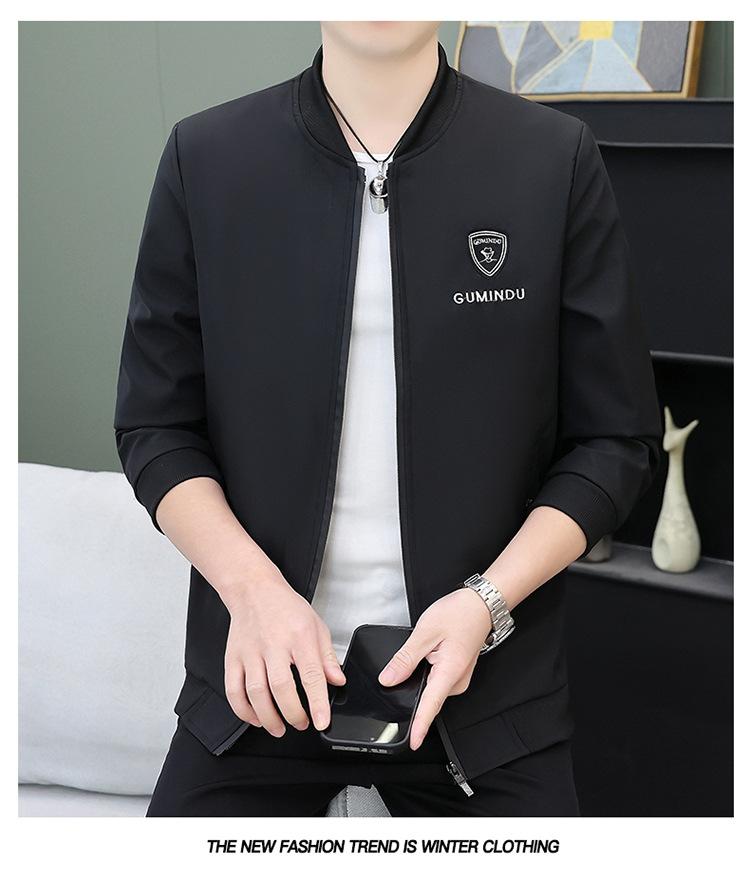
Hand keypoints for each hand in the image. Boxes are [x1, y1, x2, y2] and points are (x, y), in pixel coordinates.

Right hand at [222, 572, 345, 736]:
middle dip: (293, 714)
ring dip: (268, 717)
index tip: (322, 721)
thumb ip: (327, 656)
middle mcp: (274, 644)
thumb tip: (337, 681)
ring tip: (280, 728)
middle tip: (302, 724)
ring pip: (256, 693)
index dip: (318, 703)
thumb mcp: (316, 625)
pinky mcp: (233, 658)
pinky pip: (233, 690)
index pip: (311, 675)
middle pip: (281, 688)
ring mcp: (250, 652)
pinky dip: (244, 710)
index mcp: (299, 636)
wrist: (254, 589)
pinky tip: (256, 718)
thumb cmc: (286, 607)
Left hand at [378, 588, 491, 749]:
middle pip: (428, 697)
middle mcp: (457, 680)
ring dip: (419, 679)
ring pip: (431, 688)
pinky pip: (437, 681)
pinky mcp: (457, 672)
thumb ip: (405, 659)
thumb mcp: (425, 632)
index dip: (420, 726)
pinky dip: (427, 674)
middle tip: (408, 663)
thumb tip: (388, 679)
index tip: (413, 742)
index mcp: (450, 672)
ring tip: (422, 650)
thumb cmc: (458, 613)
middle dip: (412, 691)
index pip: (431, 706)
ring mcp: (459, 677)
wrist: (480, 604)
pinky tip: (426, 655)